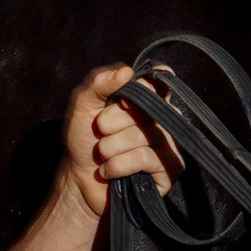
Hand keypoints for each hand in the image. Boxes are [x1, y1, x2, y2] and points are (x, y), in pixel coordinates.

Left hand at [61, 64, 176, 221]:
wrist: (80, 179)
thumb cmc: (85, 139)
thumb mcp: (83, 105)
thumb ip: (99, 83)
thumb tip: (126, 71)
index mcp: (149, 99)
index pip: (160, 81)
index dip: (143, 86)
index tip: (119, 99)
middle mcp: (165, 119)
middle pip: (145, 108)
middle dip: (111, 122)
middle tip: (100, 134)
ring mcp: (171, 144)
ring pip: (142, 134)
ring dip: (110, 147)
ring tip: (103, 155)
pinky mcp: (170, 168)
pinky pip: (145, 157)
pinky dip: (118, 164)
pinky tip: (109, 170)